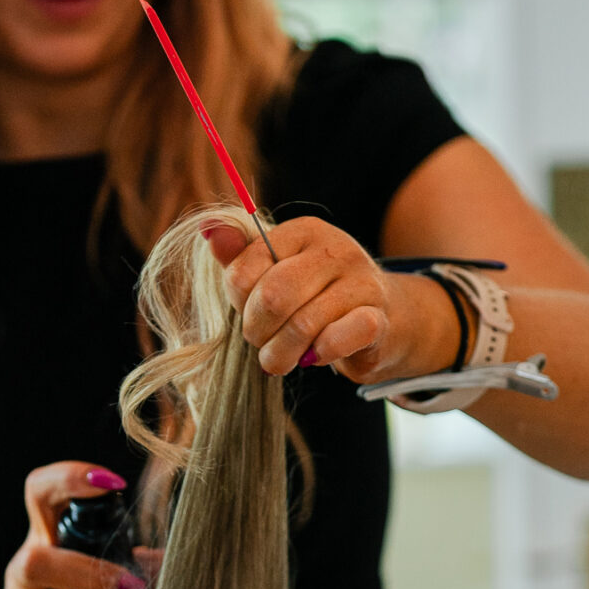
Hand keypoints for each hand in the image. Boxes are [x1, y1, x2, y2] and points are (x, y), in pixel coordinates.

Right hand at [0, 462, 145, 588]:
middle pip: (40, 562)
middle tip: (134, 588)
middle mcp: (23, 571)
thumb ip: (133, 563)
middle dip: (91, 576)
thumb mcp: (98, 574)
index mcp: (46, 537)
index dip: (69, 478)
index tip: (112, 482)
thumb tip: (169, 564)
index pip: (41, 492)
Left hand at [200, 216, 458, 385]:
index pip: (246, 267)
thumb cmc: (316, 296)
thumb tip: (207, 229)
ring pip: (303, 324)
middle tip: (259, 342)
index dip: (239, 301)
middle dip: (256, 330)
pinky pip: (336, 339)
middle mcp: (335, 249)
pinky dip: (318, 354)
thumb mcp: (276, 272)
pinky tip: (314, 356)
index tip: (248, 312)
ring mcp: (361, 282)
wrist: (381, 320)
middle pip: (273, 296)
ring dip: (280, 353)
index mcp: (303, 231)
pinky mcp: (377, 318)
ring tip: (278, 359)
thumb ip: (240, 257)